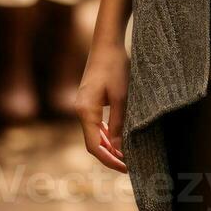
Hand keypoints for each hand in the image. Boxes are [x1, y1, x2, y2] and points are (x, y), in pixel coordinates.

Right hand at [76, 40, 128, 172]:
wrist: (106, 43)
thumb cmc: (115, 67)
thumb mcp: (121, 97)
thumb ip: (119, 123)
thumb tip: (119, 149)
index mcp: (86, 111)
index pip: (94, 147)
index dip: (110, 160)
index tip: (127, 168)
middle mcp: (80, 111)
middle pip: (92, 143)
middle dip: (110, 156)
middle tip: (130, 165)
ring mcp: (83, 106)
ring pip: (94, 134)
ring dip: (108, 146)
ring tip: (126, 155)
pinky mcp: (89, 101)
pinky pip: (95, 124)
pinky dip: (105, 134)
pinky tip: (118, 138)